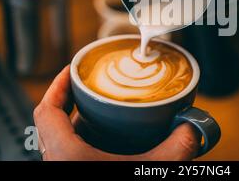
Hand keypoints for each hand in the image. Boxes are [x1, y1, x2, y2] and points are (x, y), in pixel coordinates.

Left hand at [33, 66, 199, 160]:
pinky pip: (70, 153)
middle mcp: (58, 163)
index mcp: (66, 155)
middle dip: (71, 99)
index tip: (72, 69)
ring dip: (76, 121)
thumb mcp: (149, 170)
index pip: (47, 110)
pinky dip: (83, 141)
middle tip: (90, 86)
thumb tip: (192, 130)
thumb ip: (174, 149)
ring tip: (97, 109)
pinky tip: (104, 141)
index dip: (57, 84)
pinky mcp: (73, 175)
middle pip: (52, 121)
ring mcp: (64, 171)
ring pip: (60, 139)